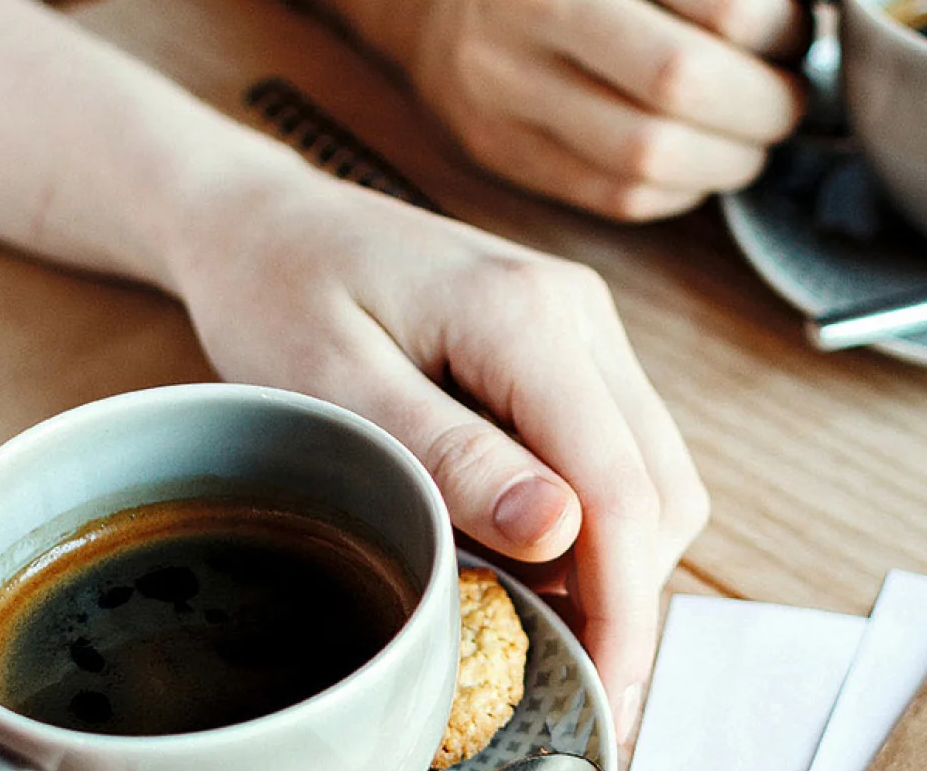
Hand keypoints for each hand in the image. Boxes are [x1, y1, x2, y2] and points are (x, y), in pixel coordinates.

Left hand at [170, 158, 708, 737]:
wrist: (269, 224)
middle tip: (554, 671)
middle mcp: (574, 306)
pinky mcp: (564, 334)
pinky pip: (613, 441)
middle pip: (657, 486)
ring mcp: (577, 316)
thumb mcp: (337, 385)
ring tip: (522, 605)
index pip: (620, 488)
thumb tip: (561, 535)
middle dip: (624, 593)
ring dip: (610, 553)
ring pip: (648, 468)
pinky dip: (587, 509)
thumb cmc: (281, 292)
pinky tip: (517, 538)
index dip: (624, 611)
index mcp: (523, 311)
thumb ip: (450, 456)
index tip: (601, 702)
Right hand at [409, 0, 839, 218]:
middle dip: (768, 108)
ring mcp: (497, 71)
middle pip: (685, 83)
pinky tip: (688, 155)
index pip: (733, 2)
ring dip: (731, 160)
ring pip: (650, 155)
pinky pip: (618, 196)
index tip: (792, 37)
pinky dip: (680, 189)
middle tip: (785, 100)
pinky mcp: (494, 141)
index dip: (791, 37)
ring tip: (745, 132)